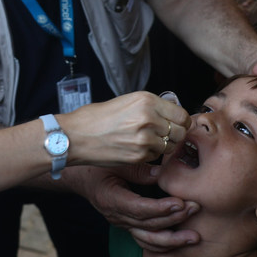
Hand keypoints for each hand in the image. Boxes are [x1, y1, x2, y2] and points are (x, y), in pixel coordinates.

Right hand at [60, 92, 189, 165]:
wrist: (75, 136)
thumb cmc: (95, 118)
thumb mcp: (125, 101)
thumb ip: (150, 107)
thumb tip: (171, 112)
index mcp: (146, 100)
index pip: (181, 113)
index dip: (181, 121)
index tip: (176, 124)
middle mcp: (149, 118)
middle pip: (180, 131)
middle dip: (174, 134)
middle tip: (163, 135)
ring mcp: (145, 138)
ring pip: (170, 146)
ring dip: (163, 146)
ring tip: (146, 142)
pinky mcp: (139, 156)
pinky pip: (156, 157)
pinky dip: (150, 155)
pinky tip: (135, 149)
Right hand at [77, 165, 200, 252]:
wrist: (80, 177)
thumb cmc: (96, 164)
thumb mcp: (114, 161)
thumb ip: (137, 168)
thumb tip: (163, 172)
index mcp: (111, 199)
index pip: (139, 209)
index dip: (161, 209)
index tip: (180, 203)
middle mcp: (116, 216)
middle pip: (148, 225)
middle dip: (174, 219)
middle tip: (195, 208)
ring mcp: (122, 223)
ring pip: (148, 239)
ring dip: (173, 239)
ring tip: (194, 236)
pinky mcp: (128, 226)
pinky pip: (146, 240)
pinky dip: (163, 244)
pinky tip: (180, 242)